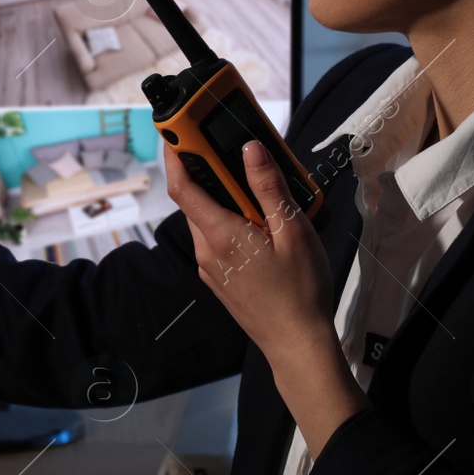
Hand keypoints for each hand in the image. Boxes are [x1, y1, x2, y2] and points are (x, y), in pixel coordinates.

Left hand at [164, 140, 365, 455]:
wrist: (296, 343)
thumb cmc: (300, 290)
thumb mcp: (293, 232)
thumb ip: (269, 188)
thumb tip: (249, 150)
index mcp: (220, 234)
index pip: (182, 186)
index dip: (173, 154)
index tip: (175, 130)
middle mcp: (206, 250)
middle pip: (195, 200)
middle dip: (210, 174)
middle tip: (238, 155)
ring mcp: (210, 267)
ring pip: (207, 220)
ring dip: (224, 200)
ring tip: (260, 192)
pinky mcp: (219, 278)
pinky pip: (216, 239)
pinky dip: (229, 222)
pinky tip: (260, 226)